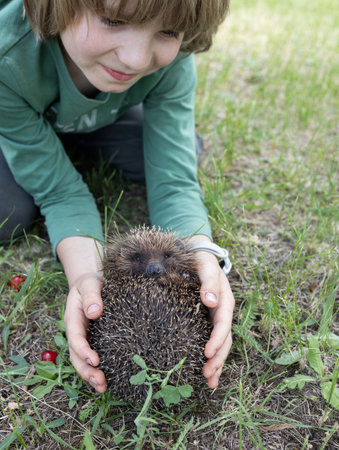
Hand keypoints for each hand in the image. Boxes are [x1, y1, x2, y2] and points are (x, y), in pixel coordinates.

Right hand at [64, 273, 106, 392]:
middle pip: (77, 356)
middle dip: (86, 371)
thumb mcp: (90, 283)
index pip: (76, 338)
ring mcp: (85, 338)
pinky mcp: (95, 341)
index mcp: (73, 319)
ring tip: (103, 388)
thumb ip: (91, 296)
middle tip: (100, 382)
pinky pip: (94, 358)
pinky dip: (99, 370)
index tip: (95, 359)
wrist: (92, 283)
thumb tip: (95, 312)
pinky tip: (109, 380)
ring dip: (91, 376)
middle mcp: (77, 332)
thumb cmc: (90, 282)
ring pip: (83, 361)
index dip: (83, 351)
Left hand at [189, 236, 234, 387]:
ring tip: (209, 382)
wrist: (197, 253)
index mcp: (224, 300)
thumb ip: (209, 281)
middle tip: (206, 375)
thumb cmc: (200, 258)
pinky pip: (210, 340)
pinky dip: (210, 356)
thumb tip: (210, 301)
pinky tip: (204, 372)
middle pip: (224, 339)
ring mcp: (215, 318)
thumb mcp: (205, 264)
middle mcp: (222, 312)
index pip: (223, 323)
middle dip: (218, 358)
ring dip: (216, 363)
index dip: (217, 339)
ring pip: (220, 344)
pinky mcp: (205, 321)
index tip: (207, 352)